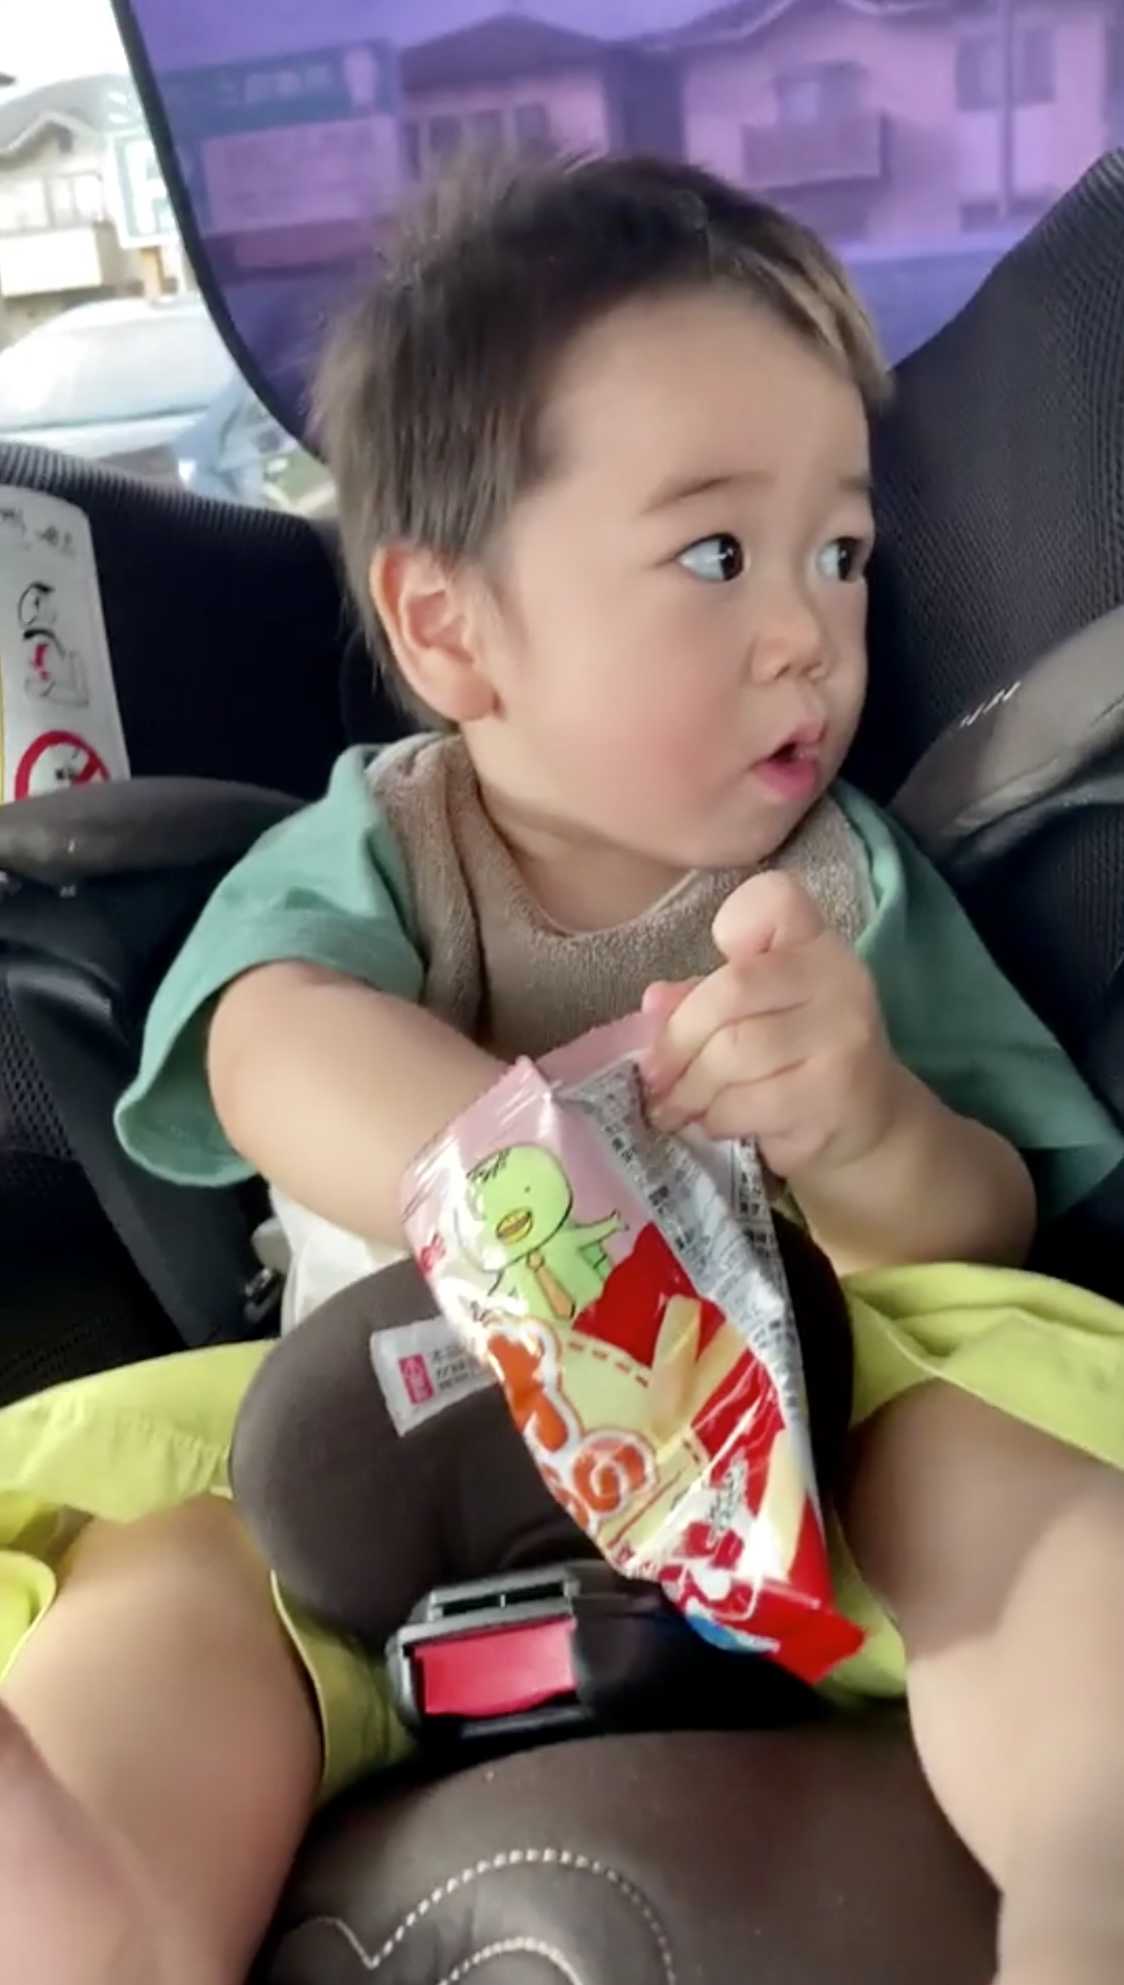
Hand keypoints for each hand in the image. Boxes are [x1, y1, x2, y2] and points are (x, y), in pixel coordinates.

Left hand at [644, 872, 904, 1181]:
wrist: (867, 1122)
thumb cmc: (797, 1056)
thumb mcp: (753, 1013)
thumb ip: (703, 997)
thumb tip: (653, 1004)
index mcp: (815, 944)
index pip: (777, 899)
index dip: (736, 922)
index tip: (719, 961)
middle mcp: (838, 979)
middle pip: (731, 991)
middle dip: (678, 1040)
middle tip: (654, 1075)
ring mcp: (843, 1036)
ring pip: (732, 1053)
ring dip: (690, 1089)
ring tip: (674, 1107)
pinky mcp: (835, 1094)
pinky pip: (748, 1102)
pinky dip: (715, 1118)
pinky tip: (712, 1124)